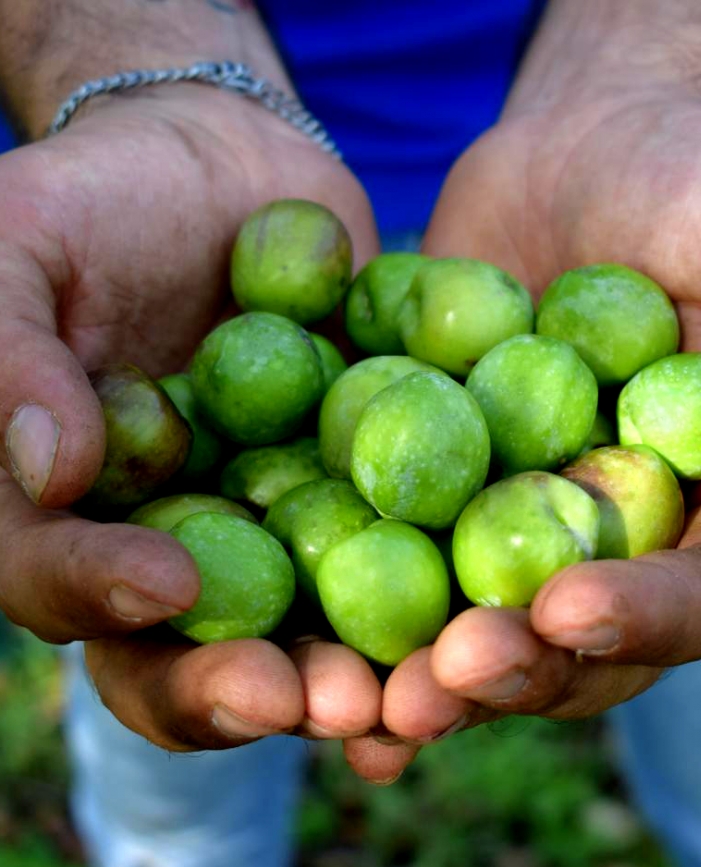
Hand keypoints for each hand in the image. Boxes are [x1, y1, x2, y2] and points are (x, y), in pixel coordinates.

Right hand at [0, 88, 383, 748]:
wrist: (220, 164)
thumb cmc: (98, 201)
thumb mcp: (21, 249)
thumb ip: (15, 357)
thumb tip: (54, 473)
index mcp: (77, 506)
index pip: (64, 582)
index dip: (103, 598)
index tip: (167, 584)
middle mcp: (179, 535)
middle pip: (198, 647)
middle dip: (254, 686)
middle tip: (318, 699)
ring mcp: (279, 518)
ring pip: (311, 624)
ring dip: (361, 669)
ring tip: (415, 693)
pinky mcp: (366, 484)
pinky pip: (401, 544)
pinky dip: (441, 588)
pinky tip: (486, 618)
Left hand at [350, 93, 700, 781]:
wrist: (597, 141)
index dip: (642, 618)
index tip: (566, 608)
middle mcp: (617, 535)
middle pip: (578, 639)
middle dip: (513, 668)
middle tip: (444, 679)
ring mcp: (518, 512)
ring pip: (481, 619)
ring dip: (424, 671)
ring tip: (363, 701)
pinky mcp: (437, 478)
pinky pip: (398, 546)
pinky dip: (354, 605)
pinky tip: (302, 647)